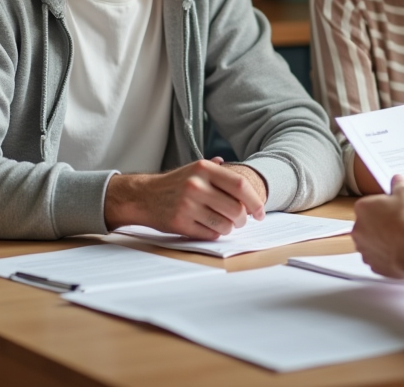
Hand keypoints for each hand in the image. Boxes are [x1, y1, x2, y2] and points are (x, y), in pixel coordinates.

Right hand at [104, 158, 266, 239]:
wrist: (143, 196)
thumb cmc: (175, 184)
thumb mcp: (195, 169)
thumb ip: (220, 171)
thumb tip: (246, 182)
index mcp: (204, 168)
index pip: (240, 185)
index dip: (255, 201)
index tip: (260, 212)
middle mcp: (196, 185)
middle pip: (236, 208)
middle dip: (243, 219)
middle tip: (241, 220)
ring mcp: (187, 205)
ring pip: (225, 224)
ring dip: (229, 228)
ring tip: (223, 223)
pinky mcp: (180, 223)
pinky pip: (210, 234)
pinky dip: (214, 233)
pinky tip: (208, 226)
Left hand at [352, 175, 403, 279]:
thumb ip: (398, 185)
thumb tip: (397, 180)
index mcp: (362, 208)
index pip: (369, 203)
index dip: (383, 205)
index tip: (394, 207)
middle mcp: (358, 229)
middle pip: (369, 223)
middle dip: (381, 223)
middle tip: (399, 222)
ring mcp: (364, 249)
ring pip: (372, 242)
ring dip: (383, 240)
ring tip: (402, 237)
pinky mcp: (373, 264)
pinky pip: (378, 257)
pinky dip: (387, 255)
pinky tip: (400, 250)